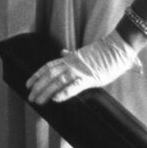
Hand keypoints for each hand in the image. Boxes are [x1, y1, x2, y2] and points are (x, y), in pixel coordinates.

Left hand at [25, 30, 140, 104]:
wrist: (118, 46)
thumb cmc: (103, 52)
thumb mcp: (84, 53)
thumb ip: (71, 53)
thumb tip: (62, 51)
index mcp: (70, 58)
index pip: (49, 66)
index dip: (37, 75)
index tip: (28, 83)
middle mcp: (71, 63)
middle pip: (49, 74)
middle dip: (38, 86)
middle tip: (30, 97)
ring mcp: (80, 70)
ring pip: (58, 81)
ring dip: (46, 91)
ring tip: (38, 101)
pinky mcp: (91, 78)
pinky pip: (75, 86)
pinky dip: (64, 92)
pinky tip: (56, 99)